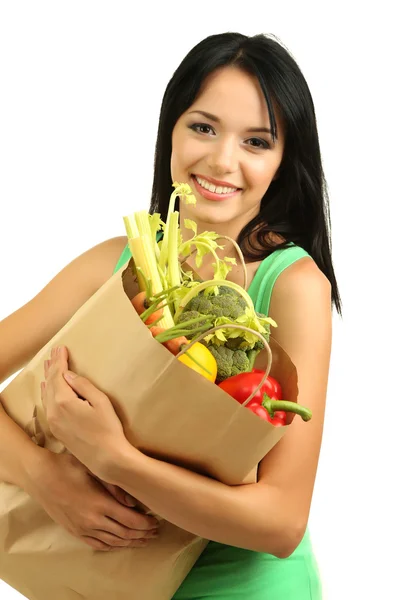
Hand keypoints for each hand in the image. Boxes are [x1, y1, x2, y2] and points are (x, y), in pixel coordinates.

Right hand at [24, 450, 158, 551]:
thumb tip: (133, 502)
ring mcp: (83, 528)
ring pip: (113, 542)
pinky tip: (120, 544)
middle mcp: (93, 520)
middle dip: (142, 534)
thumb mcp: (94, 469)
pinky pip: (97, 545)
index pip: (131, 520)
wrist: (40, 477)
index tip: (156, 522)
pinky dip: (112, 546)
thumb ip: (115, 486)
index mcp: (100, 504)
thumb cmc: (68, 466)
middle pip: (125, 534)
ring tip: (143, 540)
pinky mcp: (75, 532)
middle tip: (155, 532)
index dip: (146, 524)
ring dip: (130, 542)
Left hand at [42, 345, 128, 474]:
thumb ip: (84, 386)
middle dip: (52, 367)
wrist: (106, 458)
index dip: (60, 360)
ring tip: (49, 366)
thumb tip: (69, 375)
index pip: (59, 375)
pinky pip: (47, 405)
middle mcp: (54, 411)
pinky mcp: (56, 430)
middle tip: (54, 352)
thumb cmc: (108, 429)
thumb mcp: (101, 402)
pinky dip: (47, 393)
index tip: (61, 348)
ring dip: (48, 379)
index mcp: (64, 402)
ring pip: (46, 395)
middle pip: (50, 383)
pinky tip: (47, 388)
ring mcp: (53, 422)